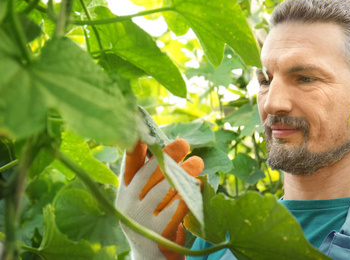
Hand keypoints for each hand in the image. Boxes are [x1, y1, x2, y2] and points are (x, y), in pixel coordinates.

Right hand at [116, 139, 203, 259]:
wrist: (152, 257)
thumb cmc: (153, 218)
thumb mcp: (144, 198)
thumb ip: (151, 177)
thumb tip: (168, 146)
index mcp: (124, 192)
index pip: (128, 164)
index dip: (136, 146)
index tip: (146, 130)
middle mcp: (127, 204)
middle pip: (148, 174)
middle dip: (167, 156)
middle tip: (184, 143)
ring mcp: (141, 219)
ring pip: (165, 188)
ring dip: (183, 173)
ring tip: (197, 162)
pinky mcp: (157, 232)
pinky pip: (175, 208)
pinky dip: (188, 194)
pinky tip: (198, 185)